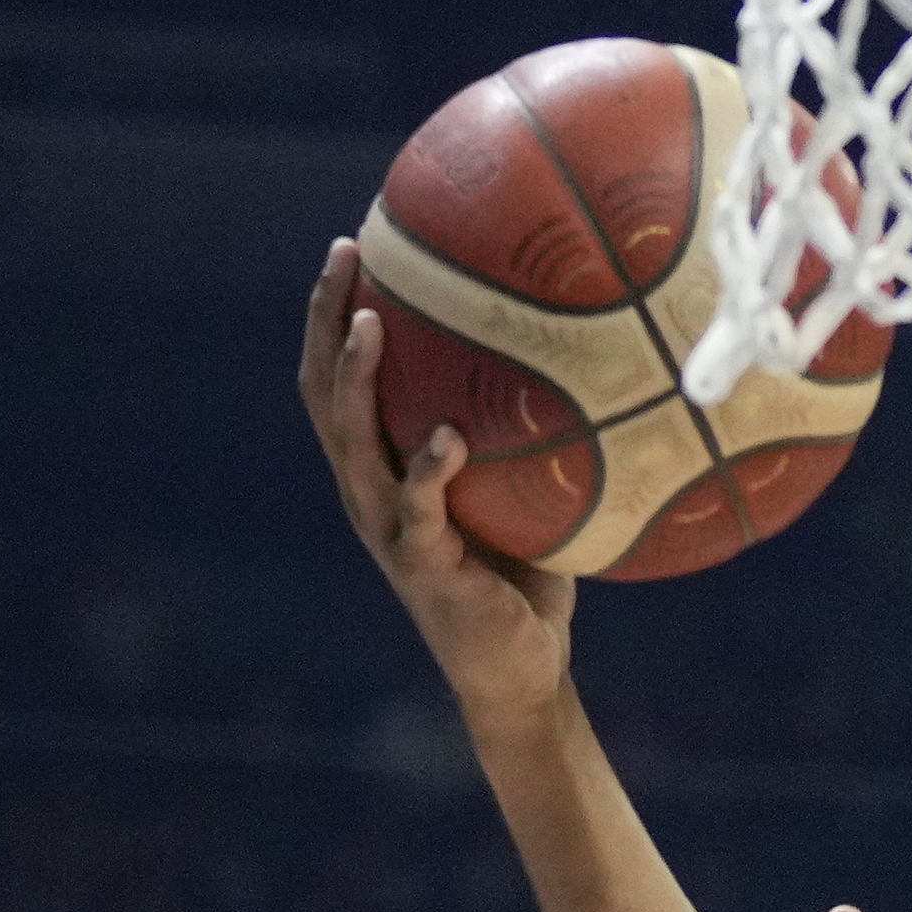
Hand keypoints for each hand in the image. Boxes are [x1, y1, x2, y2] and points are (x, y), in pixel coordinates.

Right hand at [297, 236, 573, 734]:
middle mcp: (370, 490)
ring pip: (353, 442)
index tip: (353, 243)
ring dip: (356, 381)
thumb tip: (587, 350)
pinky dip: (429, 470)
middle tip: (344, 253)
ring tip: (369, 323)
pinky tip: (448, 437)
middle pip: (324, 392)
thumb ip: (528, 430)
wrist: (522, 667)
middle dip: (326, 320)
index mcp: (382, 467)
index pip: (339, 377)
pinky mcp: (422, 566)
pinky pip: (417, 509)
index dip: (333, 312)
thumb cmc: (527, 572)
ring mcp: (390, 528)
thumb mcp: (523, 489)